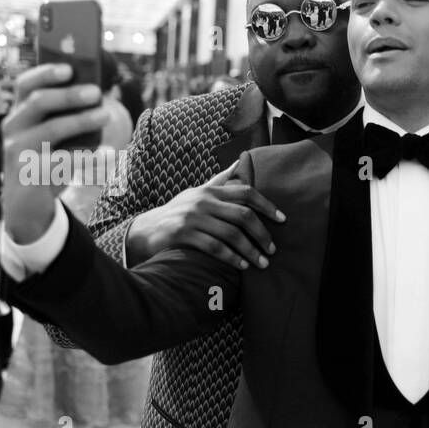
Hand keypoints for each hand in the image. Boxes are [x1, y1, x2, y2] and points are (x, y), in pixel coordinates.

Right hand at [1, 64, 107, 243]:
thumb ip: (64, 117)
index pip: (25, 84)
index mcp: (19, 113)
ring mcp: (18, 151)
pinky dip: (90, 158)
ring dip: (81, 120)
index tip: (70, 68)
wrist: (26, 205)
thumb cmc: (45, 161)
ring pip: (51, 129)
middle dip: (70, 95)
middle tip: (97, 92)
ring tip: (106, 114)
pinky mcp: (29, 175)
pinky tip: (111, 156)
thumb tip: (97, 97)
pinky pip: (63, 162)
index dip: (45, 73)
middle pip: (39, 102)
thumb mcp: (52, 137)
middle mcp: (13, 128)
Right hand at [126, 163, 284, 268]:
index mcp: (211, 191)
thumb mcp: (198, 194)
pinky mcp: (183, 234)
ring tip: (262, 263)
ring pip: (231, 234)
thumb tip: (241, 161)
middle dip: (262, 234)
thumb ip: (220, 181)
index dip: (267, 205)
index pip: (246, 193)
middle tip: (272, 250)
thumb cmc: (179, 213)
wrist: (146, 230)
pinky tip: (241, 266)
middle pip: (243, 215)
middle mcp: (203, 201)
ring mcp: (192, 217)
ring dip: (250, 251)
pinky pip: (214, 247)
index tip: (283, 220)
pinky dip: (231, 257)